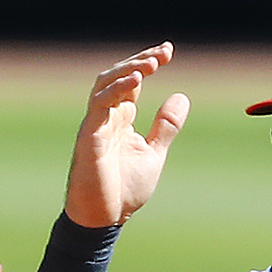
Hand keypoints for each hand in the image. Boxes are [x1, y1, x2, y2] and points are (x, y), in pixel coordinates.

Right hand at [63, 45, 189, 228]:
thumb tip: (182, 96)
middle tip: (164, 54)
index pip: (132, 80)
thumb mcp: (154, 153)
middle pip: (118, 75)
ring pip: (106, 84)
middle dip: (140, 60)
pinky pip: (99, 104)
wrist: (104, 219)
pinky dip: (116, 90)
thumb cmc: (124, 190)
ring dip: (128, 70)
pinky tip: (136, 82)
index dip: (147, 62)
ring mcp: (96, 124)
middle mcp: (106, 116)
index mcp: (121, 118)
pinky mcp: (90, 136)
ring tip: (151, 64)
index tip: (168, 52)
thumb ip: (165, 126)